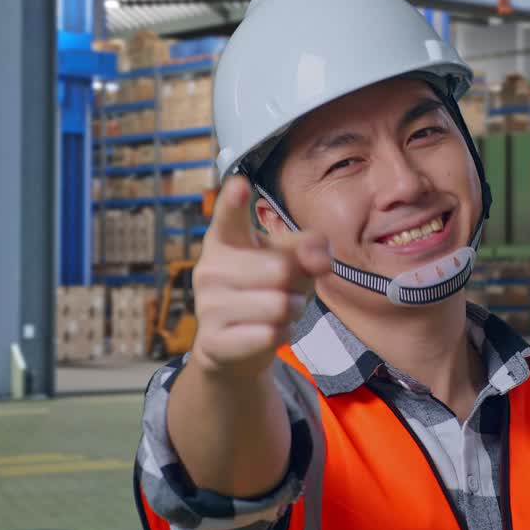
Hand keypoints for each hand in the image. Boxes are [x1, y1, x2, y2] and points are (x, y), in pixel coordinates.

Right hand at [188, 175, 330, 376]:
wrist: (234, 344)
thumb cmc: (266, 288)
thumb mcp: (291, 260)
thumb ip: (309, 249)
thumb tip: (321, 257)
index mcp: (226, 237)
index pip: (229, 216)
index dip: (234, 201)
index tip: (239, 185)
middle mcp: (210, 267)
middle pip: (280, 269)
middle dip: (296, 283)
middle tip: (284, 289)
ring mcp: (207, 305)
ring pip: (279, 305)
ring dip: (292, 311)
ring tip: (277, 311)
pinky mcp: (214, 340)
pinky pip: (271, 335)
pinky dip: (282, 335)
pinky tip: (267, 332)